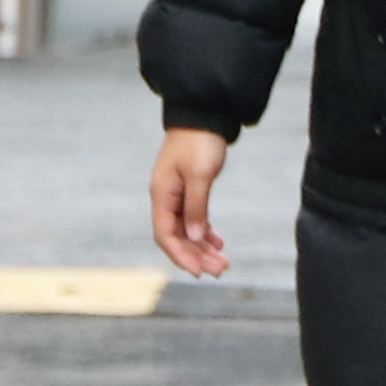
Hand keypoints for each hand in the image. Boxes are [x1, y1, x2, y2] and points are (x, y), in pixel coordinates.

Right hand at [150, 127, 234, 279]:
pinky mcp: (188, 190)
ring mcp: (176, 194)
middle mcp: (166, 198)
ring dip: (203, 248)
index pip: (165, 235)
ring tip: (223, 262)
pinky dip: (206, 232)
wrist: (204, 114)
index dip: (180, 256)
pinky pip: (194, 219)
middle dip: (196, 256)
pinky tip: (218, 243)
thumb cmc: (200, 141)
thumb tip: (196, 238)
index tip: (199, 271)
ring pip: (187, 230)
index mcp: (162, 194)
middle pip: (177, 237)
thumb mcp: (199, 174)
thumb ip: (196, 207)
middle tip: (220, 270)